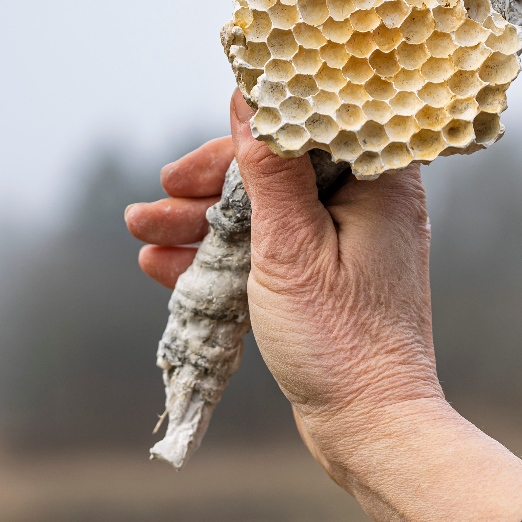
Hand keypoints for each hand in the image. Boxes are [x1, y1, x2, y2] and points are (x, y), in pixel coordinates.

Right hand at [126, 91, 444, 477]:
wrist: (373, 428)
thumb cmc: (343, 341)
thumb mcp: (292, 249)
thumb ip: (270, 169)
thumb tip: (252, 93)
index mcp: (379, 179)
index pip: (305, 125)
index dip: (241, 136)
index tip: (191, 162)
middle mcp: (371, 201)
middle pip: (277, 167)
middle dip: (208, 187)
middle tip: (156, 199)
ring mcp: (351, 242)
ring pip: (266, 210)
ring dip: (201, 222)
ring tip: (142, 232)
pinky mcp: (331, 279)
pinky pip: (271, 249)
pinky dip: (223, 255)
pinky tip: (168, 265)